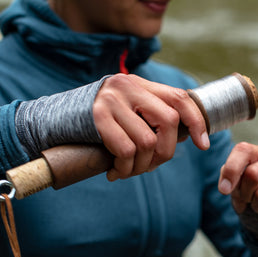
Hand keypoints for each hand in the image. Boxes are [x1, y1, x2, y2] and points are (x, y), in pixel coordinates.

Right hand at [93, 74, 208, 180]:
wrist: (54, 120)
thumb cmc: (98, 124)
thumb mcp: (128, 113)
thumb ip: (151, 117)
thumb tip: (186, 136)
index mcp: (140, 84)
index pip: (179, 97)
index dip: (196, 122)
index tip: (203, 145)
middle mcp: (128, 86)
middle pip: (168, 122)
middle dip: (164, 153)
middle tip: (150, 167)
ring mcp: (112, 100)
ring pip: (147, 141)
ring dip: (141, 166)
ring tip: (127, 171)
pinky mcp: (98, 117)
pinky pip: (126, 150)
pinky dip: (125, 168)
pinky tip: (115, 171)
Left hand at [218, 142, 257, 225]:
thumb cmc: (253, 189)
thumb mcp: (238, 180)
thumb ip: (229, 176)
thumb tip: (225, 187)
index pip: (244, 150)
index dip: (231, 170)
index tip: (224, 190)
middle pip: (253, 174)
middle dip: (244, 192)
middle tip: (247, 198)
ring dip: (255, 207)